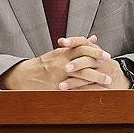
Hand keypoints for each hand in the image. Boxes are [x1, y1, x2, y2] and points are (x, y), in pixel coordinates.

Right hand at [0, 36, 121, 89]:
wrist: (23, 75)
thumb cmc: (46, 62)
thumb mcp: (61, 51)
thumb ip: (78, 45)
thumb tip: (94, 38)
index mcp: (63, 53)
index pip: (82, 49)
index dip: (96, 52)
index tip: (108, 56)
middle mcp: (61, 64)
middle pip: (83, 65)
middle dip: (97, 71)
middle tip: (110, 75)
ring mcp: (58, 76)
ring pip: (78, 78)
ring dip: (93, 82)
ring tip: (105, 85)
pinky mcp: (54, 87)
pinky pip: (70, 90)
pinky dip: (82, 91)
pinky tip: (92, 93)